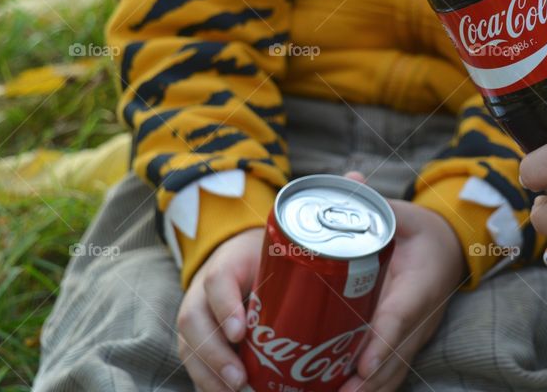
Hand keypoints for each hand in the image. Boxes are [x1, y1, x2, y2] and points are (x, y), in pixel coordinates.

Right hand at [176, 172, 366, 390]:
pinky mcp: (202, 343)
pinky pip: (198, 367)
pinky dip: (210, 384)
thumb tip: (355, 176)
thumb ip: (319, 207)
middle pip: (195, 327)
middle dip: (214, 356)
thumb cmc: (269, 249)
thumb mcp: (285, 229)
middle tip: (243, 378)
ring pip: (191, 351)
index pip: (215, 284)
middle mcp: (203, 295)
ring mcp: (199, 321)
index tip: (241, 329)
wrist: (238, 259)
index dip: (224, 307)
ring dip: (211, 376)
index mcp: (226, 264)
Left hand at [341, 200, 465, 391]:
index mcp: (421, 283)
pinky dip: (370, 387)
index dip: (381, 342)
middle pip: (395, 358)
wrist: (454, 250)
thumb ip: (377, 202)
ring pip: (394, 373)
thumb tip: (350, 178)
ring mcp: (416, 335)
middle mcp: (422, 317)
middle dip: (366, 382)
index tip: (362, 365)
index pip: (400, 317)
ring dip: (366, 390)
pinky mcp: (407, 344)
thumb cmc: (424, 232)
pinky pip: (391, 373)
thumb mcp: (406, 213)